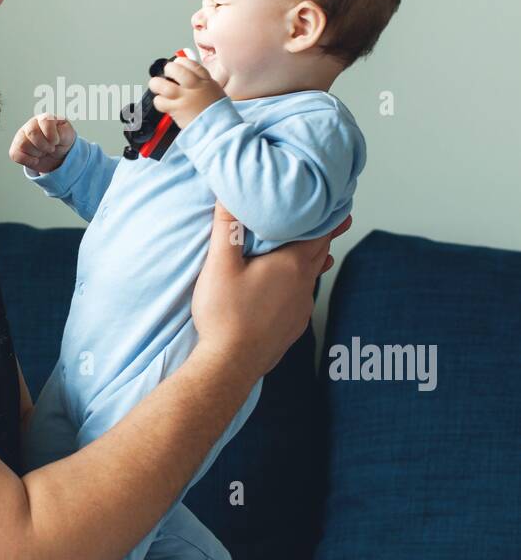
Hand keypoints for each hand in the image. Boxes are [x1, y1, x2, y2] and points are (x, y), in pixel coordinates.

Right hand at [9, 115, 75, 173]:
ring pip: (23, 144)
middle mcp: (31, 124)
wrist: (57, 154)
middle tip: (50, 148)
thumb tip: (56, 135)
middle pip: (31, 132)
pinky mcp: (16, 148)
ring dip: (37, 153)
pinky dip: (28, 161)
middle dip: (44, 146)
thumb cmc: (61, 141)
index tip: (56, 142)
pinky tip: (35, 158)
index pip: (44, 121)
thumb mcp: (68, 135)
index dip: (52, 136)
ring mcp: (21, 136)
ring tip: (43, 152)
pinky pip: (15, 155)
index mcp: (45, 118)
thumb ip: (64, 132)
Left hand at [148, 55, 225, 129]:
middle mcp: (193, 87)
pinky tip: (163, 102)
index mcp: (205, 80)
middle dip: (168, 69)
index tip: (177, 64)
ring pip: (162, 85)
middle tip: (167, 75)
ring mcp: (183, 99)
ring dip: (157, 84)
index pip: (189, 63)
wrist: (218, 129)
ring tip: (158, 87)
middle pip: (174, 70)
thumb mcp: (213, 88)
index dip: (180, 61)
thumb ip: (200, 79)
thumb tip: (186, 70)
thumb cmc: (217, 111)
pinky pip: (160, 102)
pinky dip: (159, 101)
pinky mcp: (176, 111)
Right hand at [191, 202, 351, 378]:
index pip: (318, 233)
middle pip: (320, 252)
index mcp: (290, 264)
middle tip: (337, 220)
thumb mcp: (219, 265)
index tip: (340, 205)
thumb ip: (227, 227)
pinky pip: (303, 298)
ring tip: (319, 250)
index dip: (328, 217)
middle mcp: (302, 285)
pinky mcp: (293, 327)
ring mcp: (300, 308)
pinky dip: (302, 285)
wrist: (230, 365)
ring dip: (315, 260)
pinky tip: (292, 288)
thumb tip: (229, 194)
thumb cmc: (225, 315)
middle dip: (325, 234)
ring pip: (313, 276)